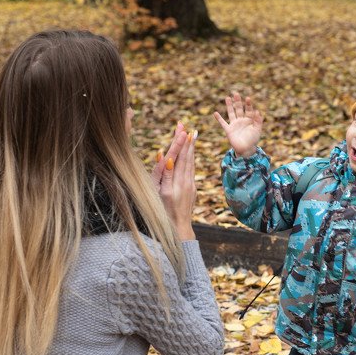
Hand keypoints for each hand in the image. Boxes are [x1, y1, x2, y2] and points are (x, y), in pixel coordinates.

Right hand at [152, 122, 196, 240]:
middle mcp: (187, 181)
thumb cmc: (165, 211)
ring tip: (193, 136)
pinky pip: (192, 171)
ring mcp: (191, 185)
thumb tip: (167, 155)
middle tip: (189, 127)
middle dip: (188, 142)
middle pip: (188, 157)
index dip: (182, 143)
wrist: (179, 227)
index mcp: (178, 180)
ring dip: (191, 149)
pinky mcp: (192, 190)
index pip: (181, 157)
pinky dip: (191, 160)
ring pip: (192, 163)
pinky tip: (191, 156)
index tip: (184, 130)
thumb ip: (165, 173)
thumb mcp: (162, 192)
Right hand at [213, 92, 262, 156]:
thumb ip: (258, 121)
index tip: (248, 98)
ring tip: (227, 98)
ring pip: (231, 113)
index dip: (248, 104)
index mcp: (249, 120)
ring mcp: (234, 124)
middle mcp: (241, 120)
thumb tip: (257, 111)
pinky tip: (215, 113)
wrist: (246, 150)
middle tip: (236, 93)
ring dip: (229, 106)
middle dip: (238, 101)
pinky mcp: (229, 130)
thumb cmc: (253, 140)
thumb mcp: (257, 130)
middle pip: (239, 109)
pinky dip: (219, 119)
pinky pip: (223, 123)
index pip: (248, 110)